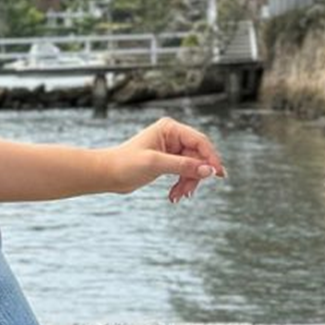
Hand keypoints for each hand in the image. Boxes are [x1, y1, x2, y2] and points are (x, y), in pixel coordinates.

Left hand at [104, 116, 226, 203]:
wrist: (106, 174)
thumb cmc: (125, 164)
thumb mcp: (155, 164)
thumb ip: (183, 166)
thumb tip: (209, 170)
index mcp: (170, 128)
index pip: (200, 142)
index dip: (211, 158)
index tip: (218, 175)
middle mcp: (172, 136)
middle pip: (198, 156)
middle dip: (195, 175)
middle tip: (187, 193)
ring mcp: (171, 149)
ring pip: (192, 167)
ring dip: (188, 183)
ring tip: (178, 196)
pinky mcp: (167, 161)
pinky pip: (184, 173)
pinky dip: (181, 184)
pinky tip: (174, 196)